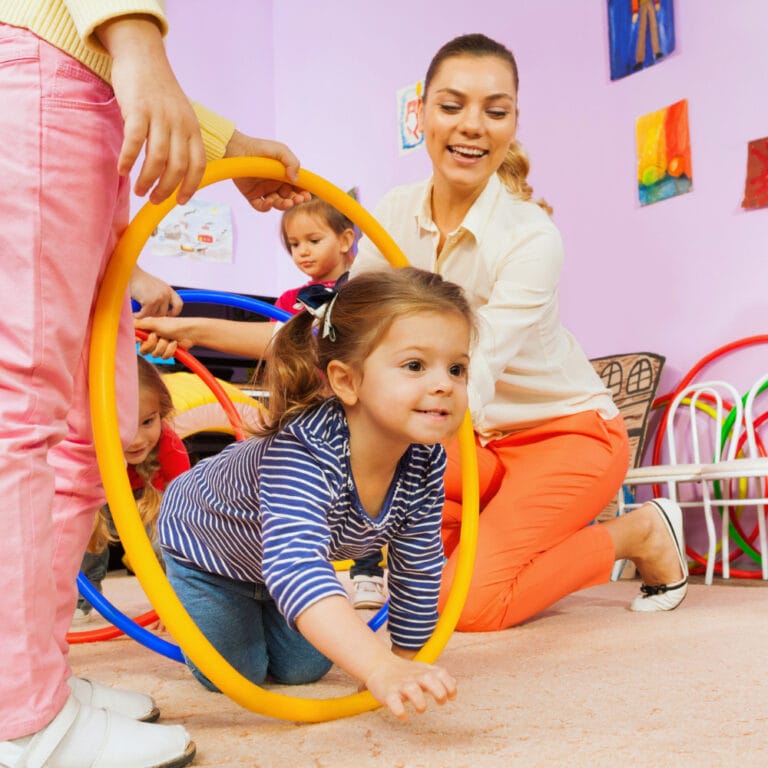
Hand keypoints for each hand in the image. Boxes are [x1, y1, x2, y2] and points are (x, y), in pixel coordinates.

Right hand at [97, 15, 205, 204]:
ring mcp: (160, 116)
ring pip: (157, 159)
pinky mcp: (138, 108)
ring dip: (147, 180)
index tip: (180, 202)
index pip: (199, 165)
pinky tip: (122, 170)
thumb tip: (175, 174)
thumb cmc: (159, 92)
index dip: (191, 187)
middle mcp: (180, 124)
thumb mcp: (180, 116)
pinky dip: (129, 159)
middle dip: (166, 189)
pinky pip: (134, 141)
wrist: (143, 56)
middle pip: (178, 167)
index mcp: (193, 129)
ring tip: (139, 191)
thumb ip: (181, 141)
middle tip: (153, 200)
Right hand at [129, 266, 182, 317]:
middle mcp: (166, 294)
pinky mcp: (150, 302)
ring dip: (144, 313)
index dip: (175, 312)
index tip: (169, 314)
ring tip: (139, 307)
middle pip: (163, 313)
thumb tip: (163, 311)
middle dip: (153, 314)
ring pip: (153, 314)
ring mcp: (159, 298)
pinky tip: (135, 312)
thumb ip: (161, 296)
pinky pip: (144, 315)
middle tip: (145, 311)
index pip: (179, 304)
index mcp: (168, 290)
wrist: (131, 274)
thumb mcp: (156, 287)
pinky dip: (138, 315)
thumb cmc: (140, 280)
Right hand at [135, 316, 197, 358]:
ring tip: (169, 339)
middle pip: (144, 350)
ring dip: (164, 346)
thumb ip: (140, 324)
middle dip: (153, 344)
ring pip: (154, 354)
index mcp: (147, 330)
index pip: (136, 339)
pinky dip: (170, 350)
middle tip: (159, 336)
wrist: (190, 333)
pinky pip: (164, 357)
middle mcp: (151, 338)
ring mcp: (159, 345)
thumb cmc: (174, 325)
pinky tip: (175, 344)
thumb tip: (127, 323)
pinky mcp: (167, 352)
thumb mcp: (154, 323)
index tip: (143, 338)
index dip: (139, 340)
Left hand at [224, 130, 311, 211]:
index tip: (306, 196)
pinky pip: (260, 207)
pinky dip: (266, 207)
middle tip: (297, 200)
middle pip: (288, 197)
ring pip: (277, 204)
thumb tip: (296, 180)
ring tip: (287, 202)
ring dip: (283, 205)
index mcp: (284, 175)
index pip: (297, 187)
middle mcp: (275, 184)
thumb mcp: (281, 150)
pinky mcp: (252, 195)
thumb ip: (292, 162)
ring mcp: (264, 191)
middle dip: (295, 200)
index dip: (302, 193)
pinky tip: (269, 202)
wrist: (238, 148)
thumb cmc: (260, 147)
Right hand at [364, 657, 456, 720]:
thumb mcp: (423, 671)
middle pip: (430, 679)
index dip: (450, 685)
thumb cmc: (404, 672)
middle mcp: (413, 676)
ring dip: (420, 703)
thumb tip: (454, 684)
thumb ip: (438, 678)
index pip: (442, 673)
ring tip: (420, 709)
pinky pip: (394, 702)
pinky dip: (400, 711)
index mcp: (423, 671)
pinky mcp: (388, 693)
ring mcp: (400, 684)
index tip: (451, 697)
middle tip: (440, 702)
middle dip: (439, 692)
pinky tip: (404, 716)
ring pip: (412, 690)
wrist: (378, 665)